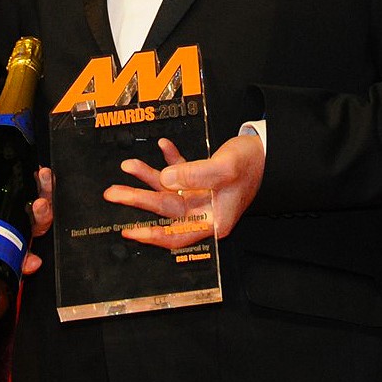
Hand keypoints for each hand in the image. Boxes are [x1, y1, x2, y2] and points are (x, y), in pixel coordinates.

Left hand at [104, 135, 264, 248]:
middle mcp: (205, 212)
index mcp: (213, 221)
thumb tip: (165, 177)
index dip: (151, 235)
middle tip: (113, 193)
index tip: (129, 231)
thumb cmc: (252, 163)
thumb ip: (194, 174)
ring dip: (148, 176)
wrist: (268, 150)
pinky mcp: (204, 180)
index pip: (176, 235)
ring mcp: (202, 196)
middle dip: (138, 200)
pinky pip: (181, 171)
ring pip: (168, 190)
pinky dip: (171, 159)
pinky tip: (163, 146)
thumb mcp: (224, 169)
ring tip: (128, 165)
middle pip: (165, 210)